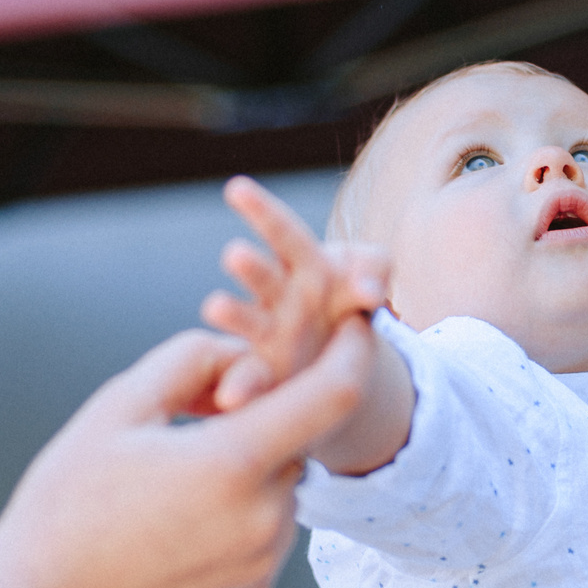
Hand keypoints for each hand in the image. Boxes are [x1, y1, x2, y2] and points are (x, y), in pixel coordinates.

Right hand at [0, 317, 373, 587]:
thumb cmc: (66, 502)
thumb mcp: (119, 406)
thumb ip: (191, 359)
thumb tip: (241, 354)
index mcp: (235, 463)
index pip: (334, 394)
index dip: (352, 349)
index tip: (352, 323)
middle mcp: (265, 517)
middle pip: (299, 436)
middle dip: (270, 409)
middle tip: (208, 405)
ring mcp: (265, 561)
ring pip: (284, 481)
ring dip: (253, 459)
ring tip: (179, 466)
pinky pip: (268, 526)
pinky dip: (243, 504)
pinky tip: (180, 512)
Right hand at [203, 175, 389, 411]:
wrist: (336, 351)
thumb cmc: (347, 299)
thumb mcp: (367, 276)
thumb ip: (371, 271)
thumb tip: (368, 291)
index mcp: (304, 265)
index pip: (284, 232)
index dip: (262, 211)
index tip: (236, 188)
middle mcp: (279, 296)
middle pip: (265, 276)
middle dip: (253, 266)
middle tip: (236, 254)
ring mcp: (268, 336)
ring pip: (250, 323)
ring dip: (235, 316)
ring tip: (216, 308)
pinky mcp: (266, 374)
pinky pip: (252, 379)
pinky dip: (241, 387)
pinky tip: (230, 399)